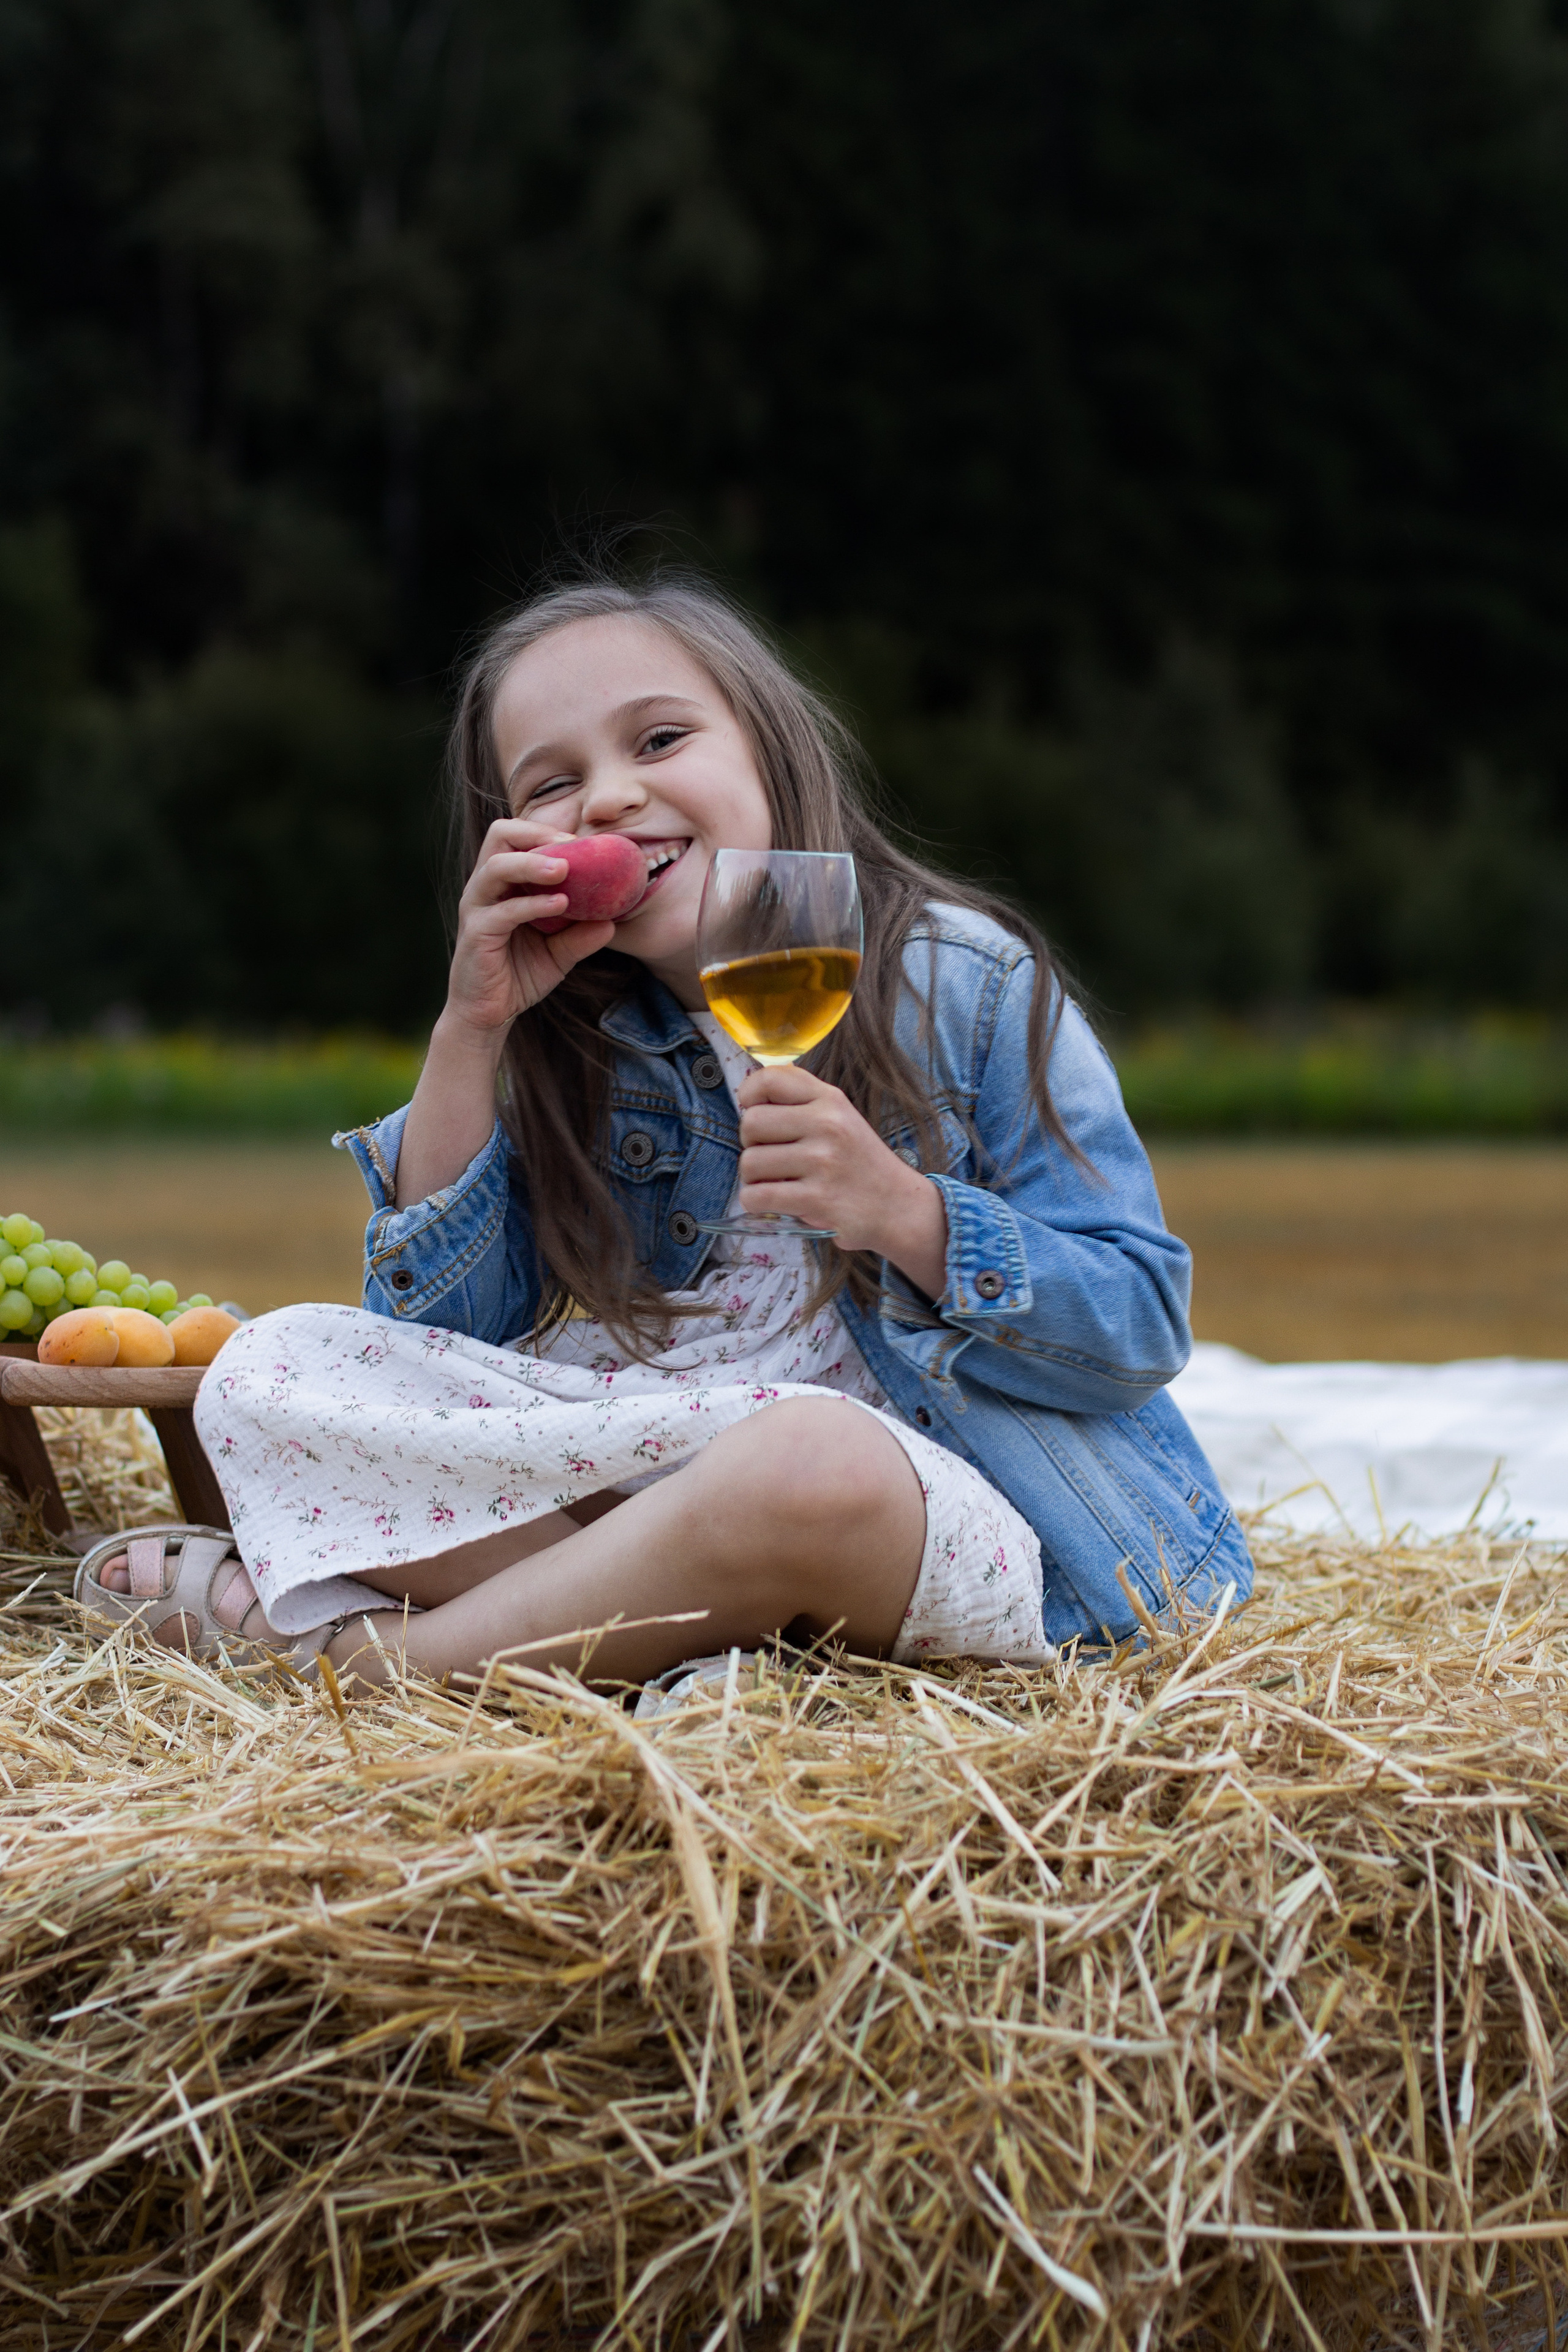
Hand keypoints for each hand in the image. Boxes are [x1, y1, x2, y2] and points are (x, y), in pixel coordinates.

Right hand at [446, 817, 614, 1035]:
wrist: (488, 1014)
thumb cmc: (518, 975)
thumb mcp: (559, 954)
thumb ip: (581, 936)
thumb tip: (613, 922)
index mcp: (503, 883)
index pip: (517, 836)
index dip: (547, 830)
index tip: (584, 842)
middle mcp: (485, 887)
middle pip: (500, 834)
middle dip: (537, 832)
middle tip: (573, 845)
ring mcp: (477, 908)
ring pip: (497, 866)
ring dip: (533, 862)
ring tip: (565, 869)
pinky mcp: (476, 933)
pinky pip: (503, 911)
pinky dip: (533, 904)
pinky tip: (561, 905)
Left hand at [737, 1066, 949, 1297]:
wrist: (897, 1205)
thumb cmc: (858, 1161)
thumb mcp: (840, 1116)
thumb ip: (801, 1099)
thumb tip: (748, 1093)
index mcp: (830, 1100)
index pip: (771, 1079)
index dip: (749, 1094)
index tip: (752, 1110)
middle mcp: (828, 1125)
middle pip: (751, 1123)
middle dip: (751, 1143)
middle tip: (770, 1156)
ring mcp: (823, 1162)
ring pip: (750, 1163)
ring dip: (752, 1178)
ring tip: (774, 1181)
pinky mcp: (817, 1199)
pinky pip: (757, 1196)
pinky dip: (754, 1202)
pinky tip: (771, 1201)